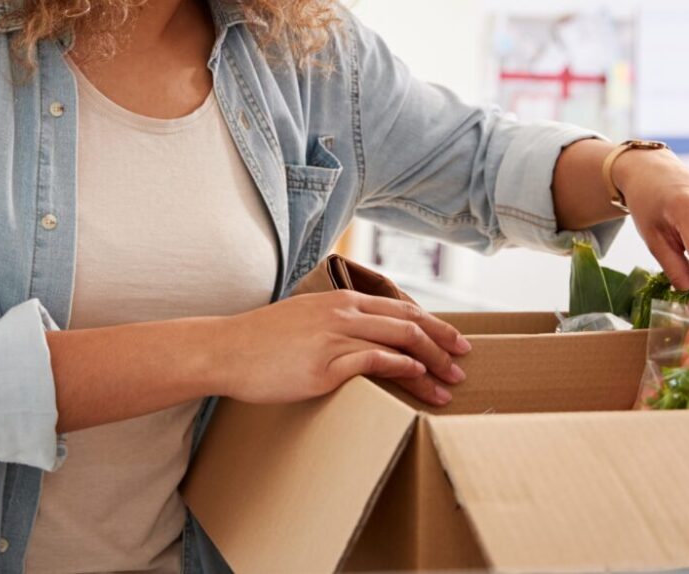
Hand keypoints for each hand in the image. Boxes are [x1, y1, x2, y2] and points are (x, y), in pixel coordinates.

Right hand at [212, 290, 470, 406]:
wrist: (225, 350)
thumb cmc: (262, 340)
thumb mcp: (306, 318)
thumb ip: (337, 322)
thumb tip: (364, 337)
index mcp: (341, 300)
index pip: (401, 308)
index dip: (435, 325)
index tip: (455, 342)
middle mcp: (342, 313)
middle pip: (409, 323)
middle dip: (443, 344)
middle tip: (462, 364)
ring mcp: (334, 337)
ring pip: (399, 342)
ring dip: (430, 365)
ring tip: (448, 387)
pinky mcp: (323, 366)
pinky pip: (373, 361)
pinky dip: (401, 368)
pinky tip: (416, 379)